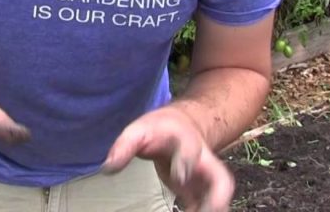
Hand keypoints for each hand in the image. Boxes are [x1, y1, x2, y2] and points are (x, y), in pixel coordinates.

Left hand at [102, 106, 234, 211]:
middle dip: (216, 198)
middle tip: (205, 210)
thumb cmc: (159, 130)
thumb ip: (124, 147)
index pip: (190, 151)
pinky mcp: (204, 191)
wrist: (183, 126)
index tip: (180, 177)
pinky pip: (210, 206)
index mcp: (186, 142)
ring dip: (213, 208)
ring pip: (221, 196)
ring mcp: (207, 178)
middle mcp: (204, 162)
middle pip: (222, 180)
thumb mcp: (139, 130)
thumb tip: (107, 168)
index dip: (186, 164)